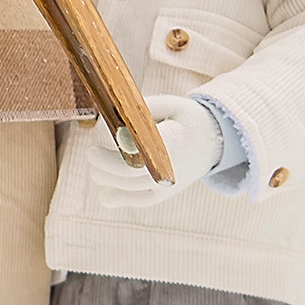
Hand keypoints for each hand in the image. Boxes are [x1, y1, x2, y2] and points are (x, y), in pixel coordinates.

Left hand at [86, 95, 222, 202]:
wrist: (213, 141)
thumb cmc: (185, 119)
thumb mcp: (169, 104)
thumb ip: (139, 111)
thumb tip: (108, 121)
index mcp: (173, 140)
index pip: (141, 150)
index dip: (120, 147)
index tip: (105, 135)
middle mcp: (172, 166)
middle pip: (129, 173)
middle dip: (104, 164)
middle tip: (91, 153)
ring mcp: (169, 183)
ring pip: (130, 188)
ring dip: (106, 178)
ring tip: (95, 166)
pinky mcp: (165, 193)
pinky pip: (140, 200)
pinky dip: (120, 198)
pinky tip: (104, 194)